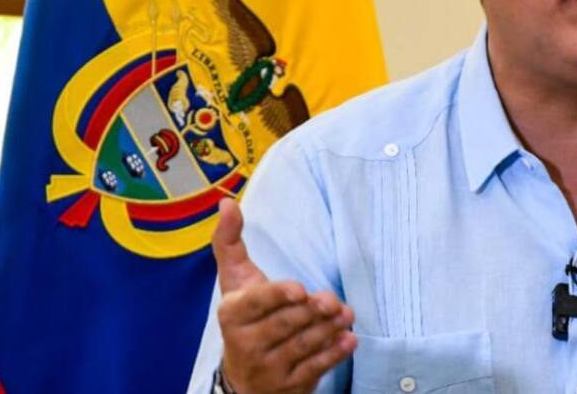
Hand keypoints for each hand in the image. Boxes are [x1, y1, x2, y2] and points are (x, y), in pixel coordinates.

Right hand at [213, 198, 357, 393]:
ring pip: (301, 347)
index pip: (256, 304)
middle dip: (311, 312)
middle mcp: (246, 344)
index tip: (300, 289)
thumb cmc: (245, 315)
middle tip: (333, 301)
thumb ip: (230, 242)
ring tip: (346, 314)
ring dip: (327, 330)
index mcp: (232, 314)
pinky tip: (349, 340)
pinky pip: (313, 369)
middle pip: (284, 324)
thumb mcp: (234, 280)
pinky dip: (333, 355)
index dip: (278, 297)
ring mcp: (267, 368)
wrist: (243, 376)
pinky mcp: (289, 385)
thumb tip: (227, 201)